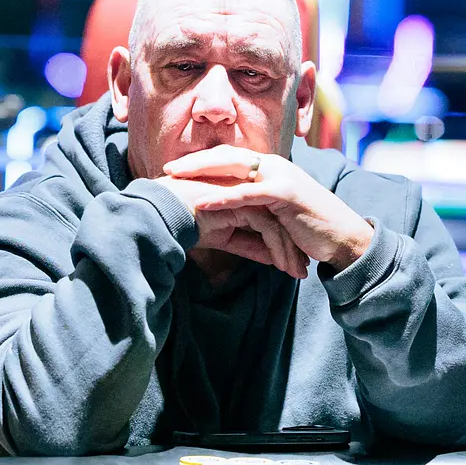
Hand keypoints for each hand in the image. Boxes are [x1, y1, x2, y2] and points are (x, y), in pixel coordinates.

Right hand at [155, 176, 308, 279]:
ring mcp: (245, 192)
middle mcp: (248, 190)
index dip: (284, 242)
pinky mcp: (240, 200)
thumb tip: (271, 258)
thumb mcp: (224, 238)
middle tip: (301, 272)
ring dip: (287, 251)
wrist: (163, 216)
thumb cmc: (188, 224)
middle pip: (280, 219)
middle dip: (293, 247)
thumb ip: (249, 245)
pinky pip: (266, 226)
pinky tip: (278, 267)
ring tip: (295, 274)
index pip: (273, 218)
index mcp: (245, 194)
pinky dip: (275, 247)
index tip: (294, 264)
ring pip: (277, 223)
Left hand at [162, 147, 374, 272]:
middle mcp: (274, 165)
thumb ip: (256, 207)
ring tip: (175, 180)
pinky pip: (248, 194)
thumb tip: (231, 214)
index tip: (177, 168)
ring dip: (201, 173)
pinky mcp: (286, 193)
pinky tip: (202, 203)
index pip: (230, 157)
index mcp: (271, 167)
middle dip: (195, 162)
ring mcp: (281, 176)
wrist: (343, 238)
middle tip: (167, 169)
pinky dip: (223, 198)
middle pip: (227, 156)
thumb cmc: (309, 229)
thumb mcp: (277, 213)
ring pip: (234, 169)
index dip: (203, 161)